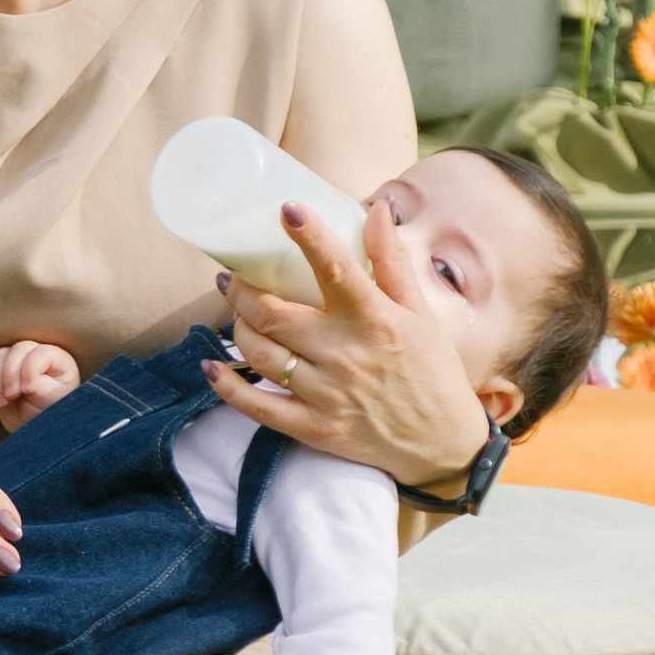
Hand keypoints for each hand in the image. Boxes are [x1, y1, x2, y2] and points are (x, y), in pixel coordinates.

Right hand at [0, 339, 81, 430]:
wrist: (38, 432)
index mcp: (56, 360)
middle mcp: (35, 356)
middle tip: (10, 398)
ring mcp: (15, 364)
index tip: (28, 391)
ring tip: (1, 403)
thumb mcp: (54, 403)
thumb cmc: (53, 415)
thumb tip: (22, 380)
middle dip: (9, 375)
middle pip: (16, 350)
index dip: (29, 369)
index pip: (39, 353)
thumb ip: (42, 387)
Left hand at [204, 193, 489, 488]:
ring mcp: (325, 394)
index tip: (286, 209)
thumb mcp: (421, 313)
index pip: (336, 268)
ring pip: (259, 353)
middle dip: (241, 289)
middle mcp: (346, 355)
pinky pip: (257, 406)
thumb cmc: (432, 372)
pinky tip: (212, 366)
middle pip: (273, 313)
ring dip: (236, 327)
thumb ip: (392, 261)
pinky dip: (227, 386)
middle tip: (230, 276)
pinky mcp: (313, 428)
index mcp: (376, 320)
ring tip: (234, 311)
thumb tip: (375, 209)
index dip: (308, 236)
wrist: (442, 445)